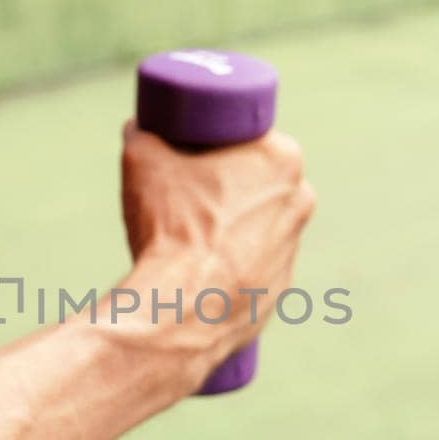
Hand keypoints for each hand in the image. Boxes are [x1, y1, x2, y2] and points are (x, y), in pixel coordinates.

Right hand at [120, 119, 315, 359]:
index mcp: (282, 158)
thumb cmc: (171, 227)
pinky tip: (199, 269)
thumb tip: (138, 128)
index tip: (195, 148)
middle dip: (229, 181)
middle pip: (260, 179)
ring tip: (189, 233)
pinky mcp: (279, 289)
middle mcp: (300, 200)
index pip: (252, 136)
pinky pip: (254, 267)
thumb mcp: (143, 160)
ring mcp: (293, 248)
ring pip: (260, 224)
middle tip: (187, 188)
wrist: (180, 310)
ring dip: (232, 225)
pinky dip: (230, 266)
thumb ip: (141, 133)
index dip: (221, 140)